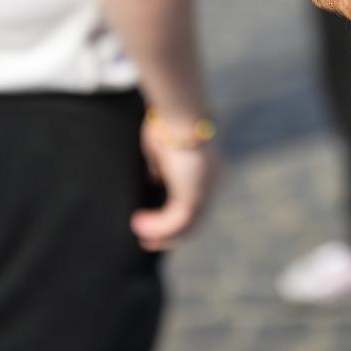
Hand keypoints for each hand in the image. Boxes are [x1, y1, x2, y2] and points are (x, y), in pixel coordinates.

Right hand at [130, 116, 220, 250]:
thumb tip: (154, 178)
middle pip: (196, 218)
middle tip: (149, 240)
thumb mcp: (161, 145)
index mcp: (209, 167)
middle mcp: (212, 181)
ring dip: (162, 233)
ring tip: (140, 235)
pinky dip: (157, 227)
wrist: (179, 110)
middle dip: (172, 232)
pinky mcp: (194, 194)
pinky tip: (138, 225)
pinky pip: (175, 222)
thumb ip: (160, 165)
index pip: (197, 198)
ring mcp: (206, 189)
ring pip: (187, 225)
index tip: (156, 218)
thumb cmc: (166, 119)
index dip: (177, 212)